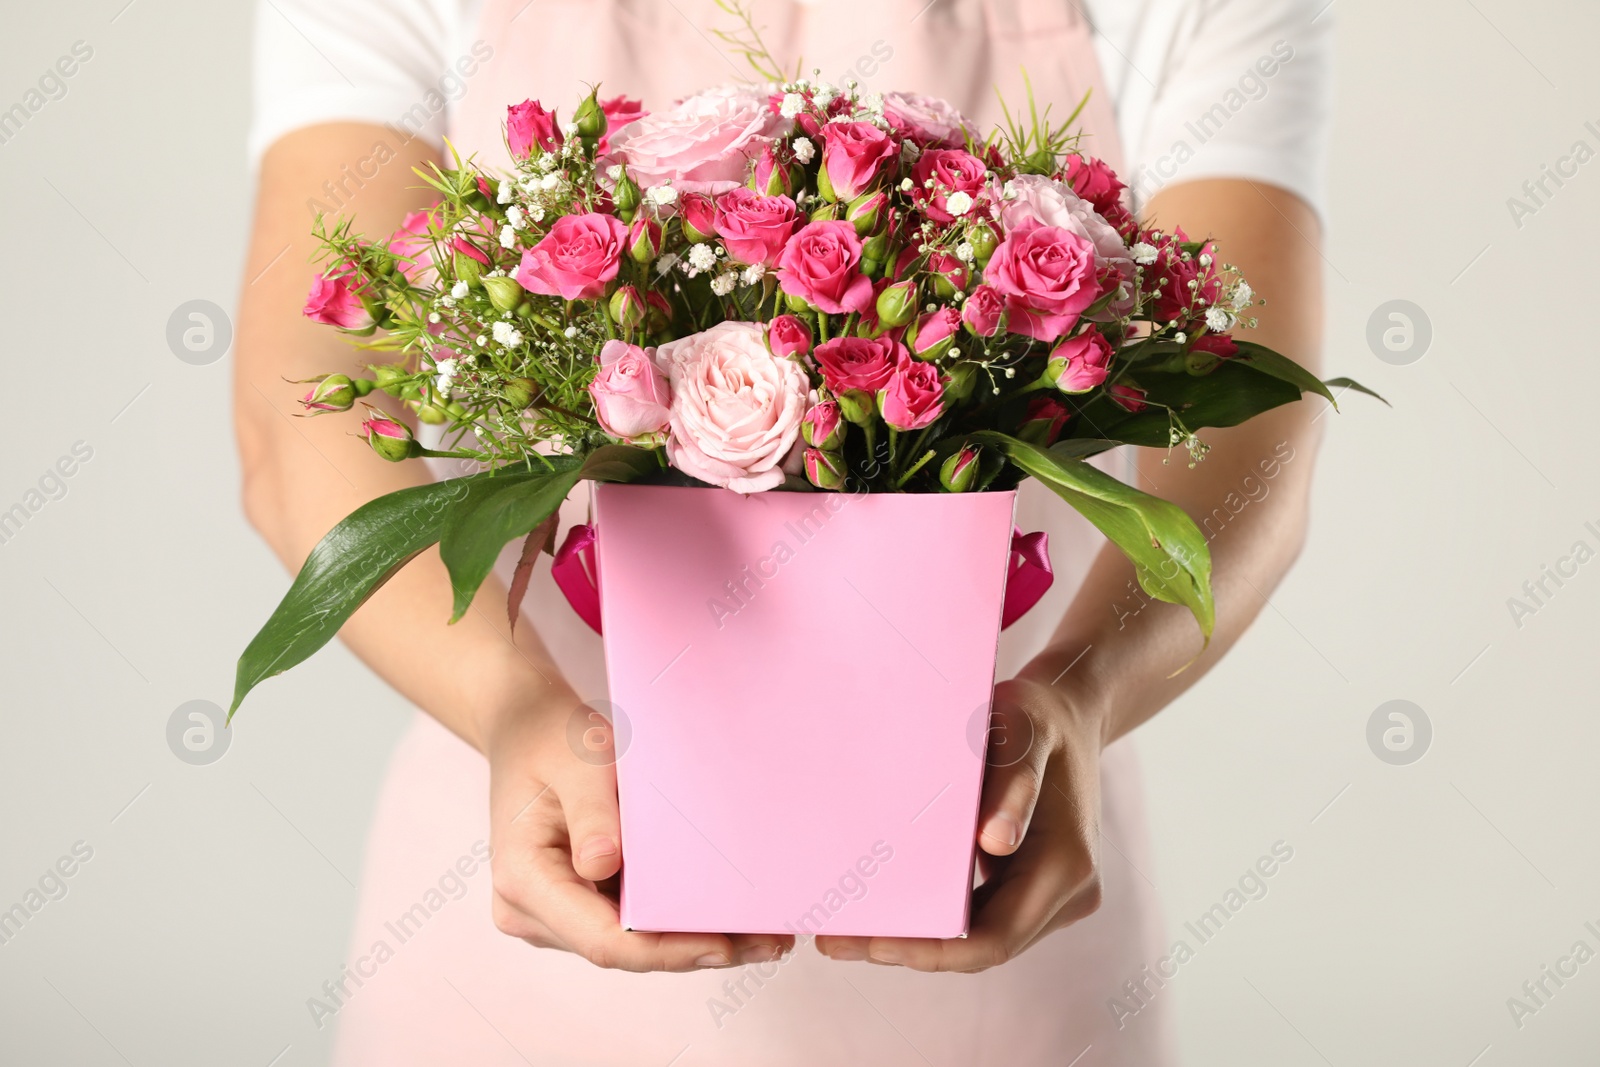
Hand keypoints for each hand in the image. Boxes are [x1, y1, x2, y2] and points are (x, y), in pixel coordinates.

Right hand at [485, 689, 794, 970]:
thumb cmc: (551, 739)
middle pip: (624, 950)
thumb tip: (605, 865)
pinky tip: (729, 913)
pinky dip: (676, 920)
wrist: (526, 729)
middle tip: (770, 940)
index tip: (724, 944)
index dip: (667, 950)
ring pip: (632, 944)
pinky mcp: (579, 904)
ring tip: (764, 933)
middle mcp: (533, 912)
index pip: (603, 939)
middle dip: (695, 949)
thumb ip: (592, 810)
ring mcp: (556, 915)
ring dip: (693, 940)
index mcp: (524, 881)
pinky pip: (631, 922)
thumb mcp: (577, 760)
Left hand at [815, 675, 1104, 971]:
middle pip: (982, 947)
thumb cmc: (1039, 718)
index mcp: (1065, 866)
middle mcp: (1066, 893)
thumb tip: (996, 843)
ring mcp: (1051, 894)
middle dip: (911, 949)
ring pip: (978, 937)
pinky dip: (936, 915)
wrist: (1067, 712)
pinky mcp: (1029, 884)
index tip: (874, 944)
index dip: (934, 952)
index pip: (995, 939)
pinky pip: (980, 913)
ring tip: (848, 931)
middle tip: (836, 941)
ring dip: (919, 937)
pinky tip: (885, 905)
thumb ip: (1015, 785)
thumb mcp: (1023, 733)